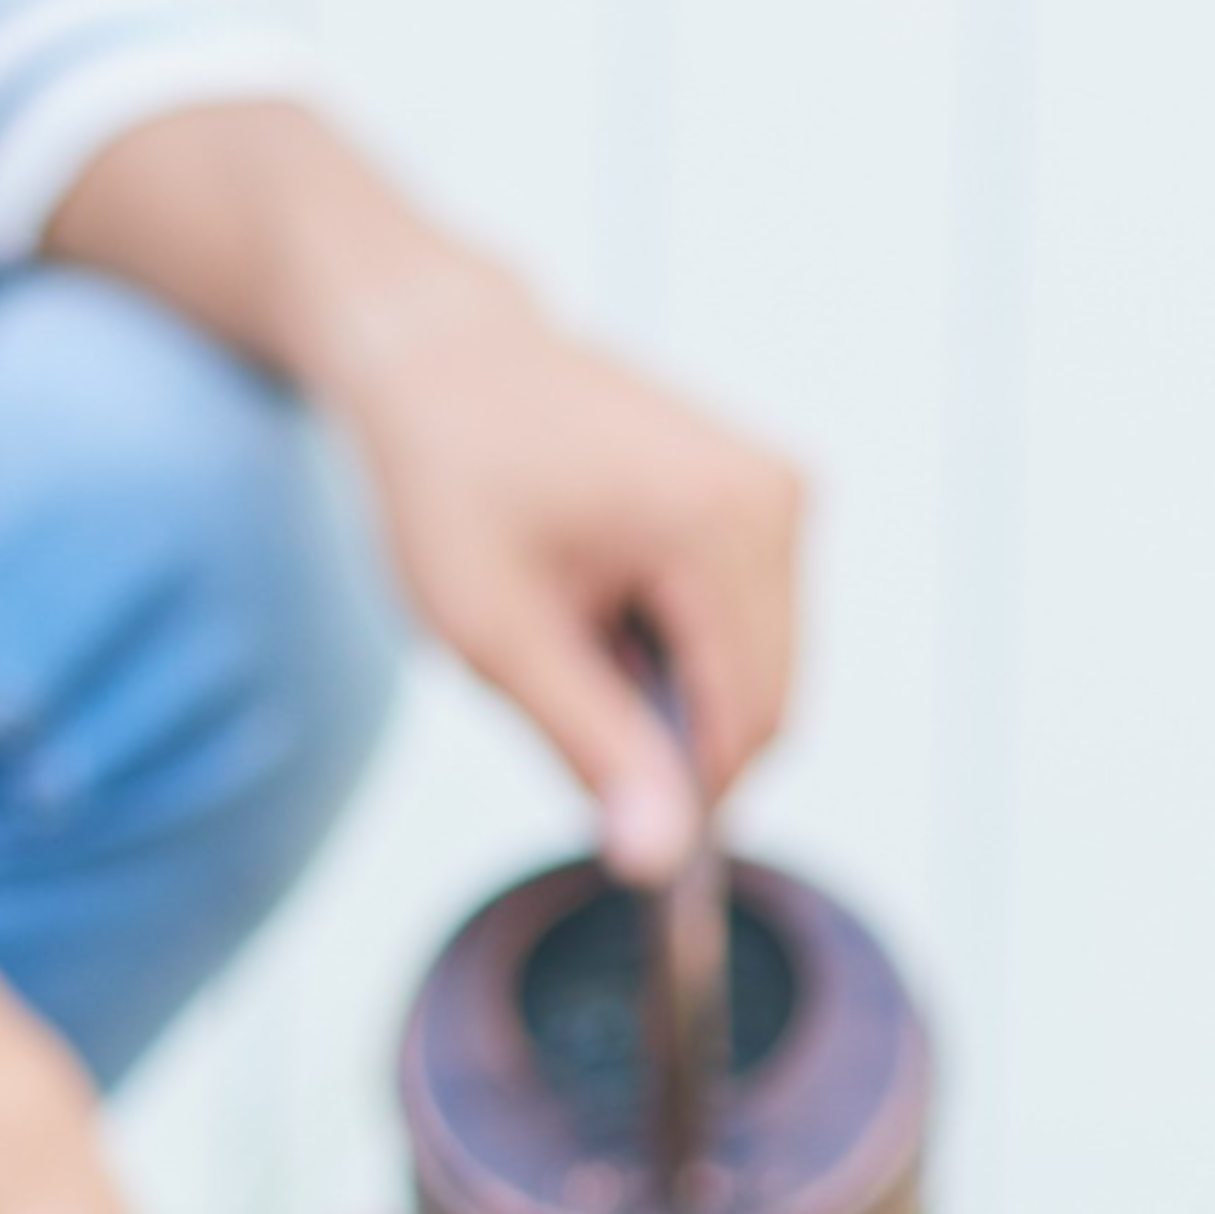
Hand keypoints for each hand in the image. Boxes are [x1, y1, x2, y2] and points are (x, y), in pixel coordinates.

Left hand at [317, 274, 806, 884]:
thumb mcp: (496, 633)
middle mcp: (778, 500)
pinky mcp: (761, 490)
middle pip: (764, 698)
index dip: (685, 796)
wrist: (435, 353)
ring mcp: (779, 488)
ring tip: (565, 623)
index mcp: (722, 526)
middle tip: (552, 688)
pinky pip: (738, 614)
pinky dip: (669, 636)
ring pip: (752, 662)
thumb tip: (661, 860)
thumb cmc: (445, 479)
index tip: (602, 819)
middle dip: (668, 731)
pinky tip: (591, 590)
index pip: (750, 723)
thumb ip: (592, 746)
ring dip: (665, 683)